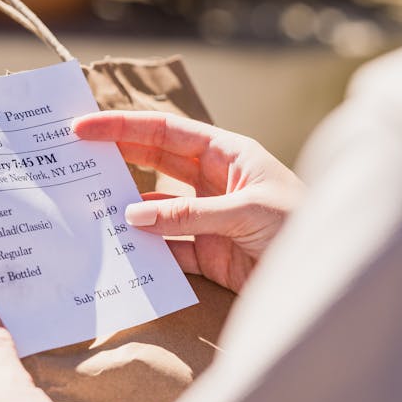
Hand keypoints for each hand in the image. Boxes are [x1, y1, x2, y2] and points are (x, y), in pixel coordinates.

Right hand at [74, 111, 303, 293]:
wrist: (333, 274)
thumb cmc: (304, 227)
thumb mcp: (249, 212)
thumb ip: (191, 214)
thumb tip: (134, 214)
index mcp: (228, 154)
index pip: (166, 133)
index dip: (124, 127)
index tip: (83, 128)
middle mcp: (214, 182)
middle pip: (153, 165)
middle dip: (114, 162)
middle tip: (69, 162)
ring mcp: (208, 220)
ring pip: (154, 211)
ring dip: (124, 212)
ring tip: (83, 212)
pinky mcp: (209, 257)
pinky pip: (166, 250)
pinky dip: (143, 253)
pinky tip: (117, 253)